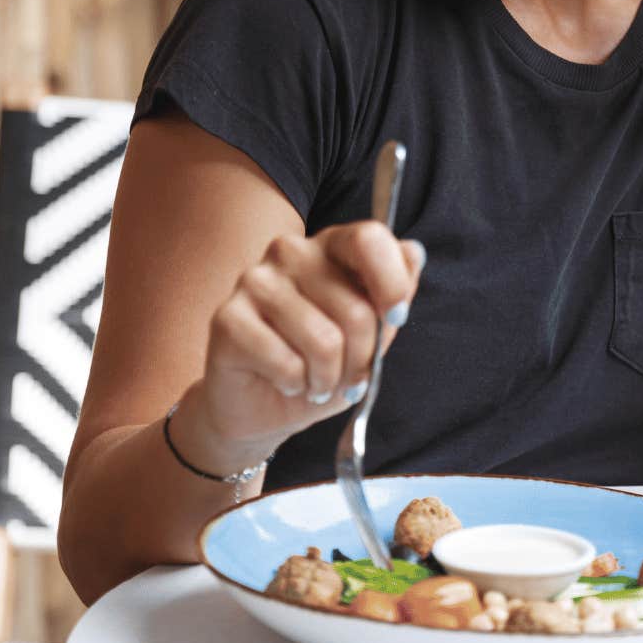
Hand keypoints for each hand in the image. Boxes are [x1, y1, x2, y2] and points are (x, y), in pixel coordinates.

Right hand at [187, 221, 424, 463]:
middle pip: (356, 308)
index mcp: (330, 245)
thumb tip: (414, 252)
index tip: (396, 319)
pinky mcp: (228, 318)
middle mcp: (291, 252)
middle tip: (349, 378)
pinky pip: (286, 362)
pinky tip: (287, 382)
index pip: (369, 239)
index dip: (392, 284)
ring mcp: (255, 281)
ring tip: (318, 382)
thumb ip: (395, 291)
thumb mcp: (372, 331)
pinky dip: (297, 385)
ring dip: (329, 378)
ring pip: (324, 341)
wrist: (262, 404)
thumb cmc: (322, 362)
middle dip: (362, 359)